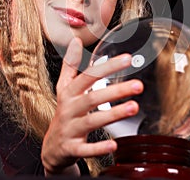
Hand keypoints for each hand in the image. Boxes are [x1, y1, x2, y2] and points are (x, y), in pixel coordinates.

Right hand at [41, 37, 142, 175]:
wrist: (52, 147)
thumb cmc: (64, 111)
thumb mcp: (64, 86)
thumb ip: (70, 64)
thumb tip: (75, 40)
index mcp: (70, 92)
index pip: (89, 75)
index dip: (108, 67)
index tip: (128, 58)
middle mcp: (70, 108)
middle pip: (93, 97)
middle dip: (116, 90)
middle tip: (138, 85)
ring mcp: (70, 128)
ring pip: (91, 121)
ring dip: (113, 114)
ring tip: (134, 107)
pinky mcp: (71, 148)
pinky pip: (84, 149)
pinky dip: (98, 148)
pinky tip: (114, 145)